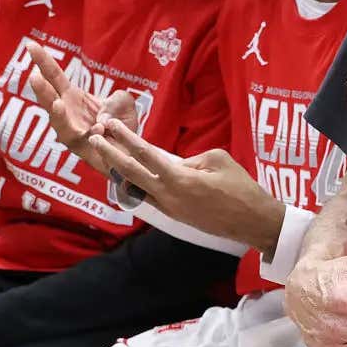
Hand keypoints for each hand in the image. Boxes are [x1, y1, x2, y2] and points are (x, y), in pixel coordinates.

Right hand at [25, 41, 139, 177]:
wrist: (130, 152)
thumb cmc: (121, 125)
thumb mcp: (124, 103)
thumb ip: (118, 100)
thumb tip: (104, 118)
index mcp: (72, 98)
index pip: (54, 76)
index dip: (42, 61)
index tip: (30, 44)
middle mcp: (66, 114)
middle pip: (50, 99)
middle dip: (41, 89)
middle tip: (34, 76)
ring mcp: (70, 132)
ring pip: (59, 123)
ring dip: (58, 114)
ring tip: (57, 104)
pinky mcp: (80, 149)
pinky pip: (79, 140)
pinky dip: (88, 133)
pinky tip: (98, 128)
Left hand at [89, 119, 284, 252]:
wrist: (252, 221)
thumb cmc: (241, 187)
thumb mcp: (219, 160)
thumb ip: (192, 158)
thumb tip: (177, 164)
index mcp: (179, 178)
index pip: (145, 154)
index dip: (126, 138)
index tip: (111, 125)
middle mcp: (167, 195)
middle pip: (130, 172)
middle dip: (111, 153)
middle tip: (95, 138)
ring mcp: (168, 207)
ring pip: (134, 187)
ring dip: (118, 171)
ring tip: (104, 156)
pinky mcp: (173, 214)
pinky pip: (146, 196)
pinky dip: (133, 185)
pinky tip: (126, 177)